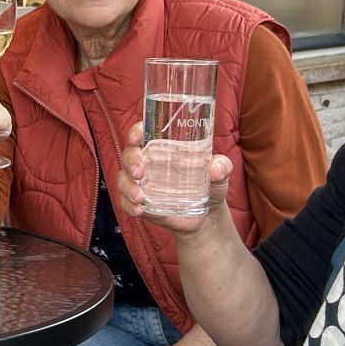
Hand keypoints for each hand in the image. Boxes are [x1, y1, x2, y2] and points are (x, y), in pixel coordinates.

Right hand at [118, 121, 230, 235]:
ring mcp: (142, 182)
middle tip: (139, 173)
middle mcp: (148, 161)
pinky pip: (126, 201)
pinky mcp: (140, 202)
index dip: (136, 131)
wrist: (207, 214)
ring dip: (127, 186)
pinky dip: (128, 206)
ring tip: (140, 197)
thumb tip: (216, 169)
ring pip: (123, 178)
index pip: (144, 132)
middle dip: (130, 161)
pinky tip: (138, 210)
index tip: (136, 137)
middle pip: (129, 154)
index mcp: (164, 146)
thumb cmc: (210, 184)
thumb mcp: (221, 172)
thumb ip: (222, 166)